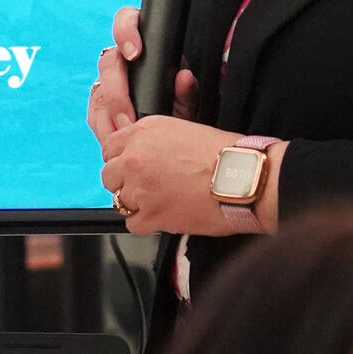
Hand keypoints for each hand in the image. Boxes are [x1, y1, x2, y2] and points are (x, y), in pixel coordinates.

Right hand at [88, 6, 199, 144]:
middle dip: (117, 93)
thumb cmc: (181, 107)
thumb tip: (183, 77)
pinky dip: (105, 129)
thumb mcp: (188, 100)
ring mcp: (108, 82)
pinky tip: (115, 140)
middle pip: (108, 63)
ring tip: (125, 136)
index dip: (126, 32)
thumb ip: (187, 90)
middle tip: (130, 118)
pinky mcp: (99, 105)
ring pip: (99, 91)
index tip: (134, 54)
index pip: (126, 21)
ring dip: (109, 117)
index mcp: (145, 45)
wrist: (174, 133)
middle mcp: (123, 60)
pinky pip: (95, 114)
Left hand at [98, 116, 236, 236]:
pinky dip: (145, 223)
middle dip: (124, 182)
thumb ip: (153, 139)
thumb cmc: (225, 153)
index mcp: (144, 132)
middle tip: (146, 186)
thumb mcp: (184, 130)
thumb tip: (136, 148)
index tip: (130, 167)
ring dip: (136, 203)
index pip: (110, 147)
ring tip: (160, 202)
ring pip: (118, 200)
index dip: (121, 159)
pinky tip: (163, 216)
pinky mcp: (151, 215)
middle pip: (109, 175)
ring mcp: (140, 188)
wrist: (243, 178)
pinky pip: (132, 224)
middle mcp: (136, 158)